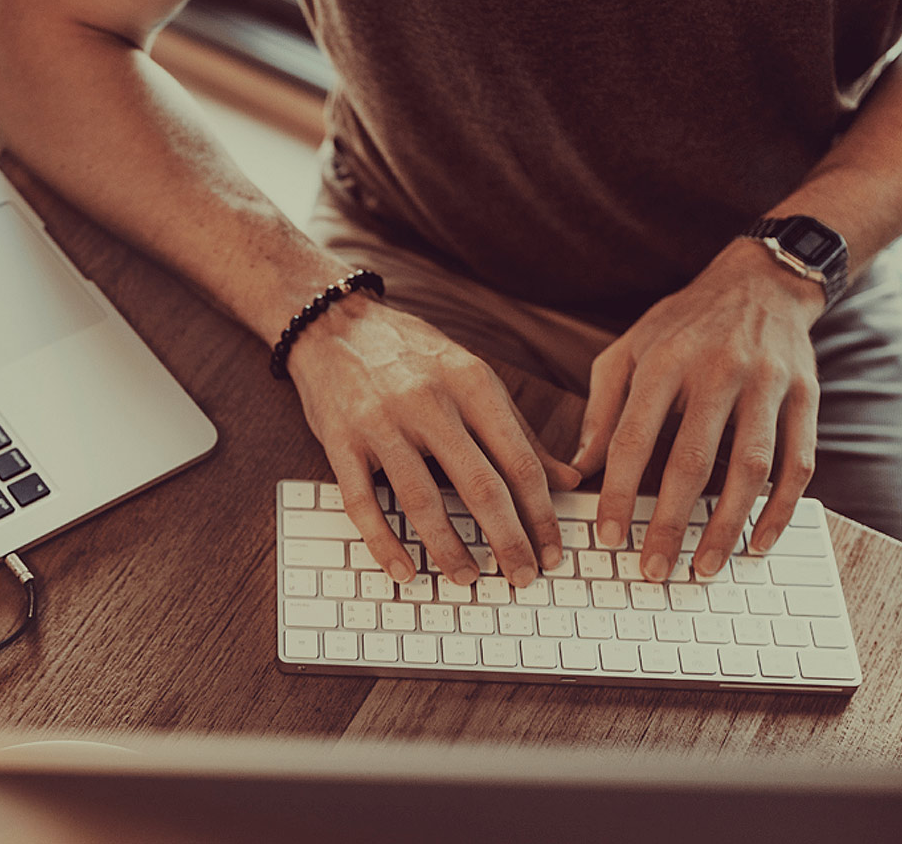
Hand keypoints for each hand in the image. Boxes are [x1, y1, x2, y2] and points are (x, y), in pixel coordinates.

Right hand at [288, 292, 580, 586]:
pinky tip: (403, 569)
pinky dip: (384, 542)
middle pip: (479, 486)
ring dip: (449, 549)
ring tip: (468, 579)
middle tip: (522, 577)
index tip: (552, 551)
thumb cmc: (409, 353)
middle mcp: (428, 401)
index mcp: (470, 383)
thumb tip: (568, 479)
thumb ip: (518, 430)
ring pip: (421, 501)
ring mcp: (380, 422)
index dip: (541, 514)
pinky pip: (362, 502)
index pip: (519, 461)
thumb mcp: (471, 376)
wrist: (332, 322)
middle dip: (508, 540)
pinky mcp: (340, 441)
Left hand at [571, 239, 823, 580]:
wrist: (762, 281)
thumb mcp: (628, 349)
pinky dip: (781, 508)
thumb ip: (602, 407)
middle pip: (692, 461)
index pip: (633, 437)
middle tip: (654, 571)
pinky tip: (760, 541)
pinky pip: (798, 463)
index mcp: (665, 360)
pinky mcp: (806, 396)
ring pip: (750, 469)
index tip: (608, 537)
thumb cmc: (682, 323)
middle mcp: (718, 371)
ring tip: (704, 567)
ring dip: (727, 525)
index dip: (618, 491)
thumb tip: (580, 468)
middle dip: (670, 523)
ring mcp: (768, 384)